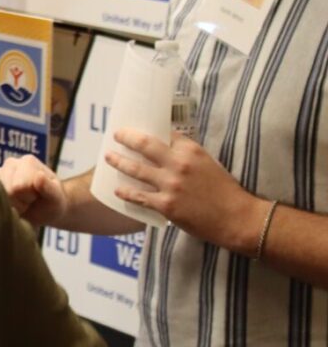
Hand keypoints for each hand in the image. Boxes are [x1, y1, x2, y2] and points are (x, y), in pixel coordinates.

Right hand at [0, 154, 67, 225]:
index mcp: (28, 162)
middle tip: (29, 202)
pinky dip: (3, 204)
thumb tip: (39, 176)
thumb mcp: (56, 198)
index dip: (27, 198)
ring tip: (22, 202)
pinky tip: (13, 203)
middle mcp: (11, 163)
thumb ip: (48, 188)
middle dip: (18, 202)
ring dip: (10, 204)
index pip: (18, 187)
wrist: (46, 209)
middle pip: (7, 191)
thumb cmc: (52, 202)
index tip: (36, 198)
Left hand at [105, 128, 267, 252]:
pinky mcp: (166, 205)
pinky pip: (139, 196)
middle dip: (126, 138)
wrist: (239, 219)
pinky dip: (126, 192)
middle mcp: (178, 164)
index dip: (148, 129)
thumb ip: (188, 156)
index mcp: (191, 150)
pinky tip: (117, 190)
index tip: (136, 127)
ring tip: (108, 157)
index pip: (164, 133)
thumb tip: (168, 148)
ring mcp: (170, 184)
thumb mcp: (209, 164)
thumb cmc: (226, 192)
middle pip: (144, 144)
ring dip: (118, 161)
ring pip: (135, 169)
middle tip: (116, 135)